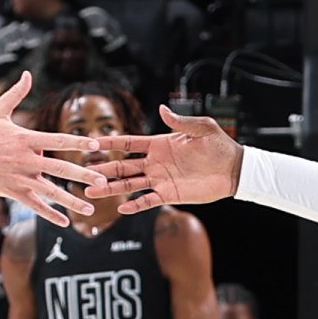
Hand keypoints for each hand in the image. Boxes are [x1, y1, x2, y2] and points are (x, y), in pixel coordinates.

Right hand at [0, 73, 100, 224]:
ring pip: (51, 192)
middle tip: (103, 182)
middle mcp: (26, 160)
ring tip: (90, 209)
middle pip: (61, 169)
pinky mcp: (12, 192)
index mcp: (26, 139)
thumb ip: (16, 93)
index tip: (96, 145)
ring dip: (72, 201)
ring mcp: (19, 178)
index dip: (78, 142)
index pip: (58, 140)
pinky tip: (65, 223)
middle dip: (84, 175)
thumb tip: (28, 74)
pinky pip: (35, 205)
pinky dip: (50, 215)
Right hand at [99, 106, 240, 212]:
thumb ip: (180, 121)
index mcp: (159, 144)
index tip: (92, 143)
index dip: (111, 143)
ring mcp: (160, 179)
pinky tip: (121, 208)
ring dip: (111, 188)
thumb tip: (161, 109)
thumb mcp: (201, 128)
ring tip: (91, 192)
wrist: (234, 169)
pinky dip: (135, 205)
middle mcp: (155, 162)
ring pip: (129, 184)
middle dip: (103, 170)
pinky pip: (148, 201)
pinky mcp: (169, 194)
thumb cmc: (219, 145)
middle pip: (123, 166)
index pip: (129, 143)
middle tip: (83, 174)